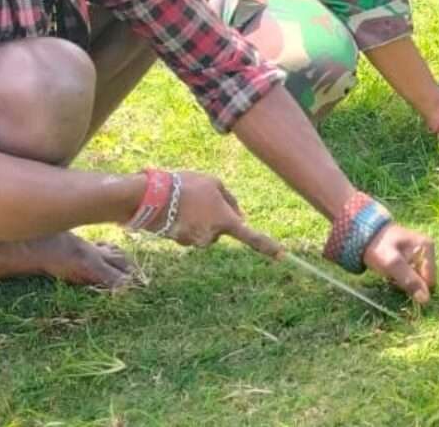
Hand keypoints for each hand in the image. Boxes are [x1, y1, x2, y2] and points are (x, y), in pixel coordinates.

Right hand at [163, 171, 280, 255]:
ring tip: (185, 201)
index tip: (283, 256)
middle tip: (201, 198)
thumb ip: (230, 201)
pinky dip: (187, 223)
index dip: (268, 247)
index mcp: (226, 221)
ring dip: (200, 219)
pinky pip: (190, 233)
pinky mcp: (181, 243)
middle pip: (221, 229)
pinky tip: (176, 210)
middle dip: (216, 217)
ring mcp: (196, 242)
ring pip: (205, 231)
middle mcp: (213, 236)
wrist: (154, 197)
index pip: (252, 237)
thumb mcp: (214, 183)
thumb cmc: (188, 186)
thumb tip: (239, 217)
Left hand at [361, 221, 435, 304]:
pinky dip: (402, 277)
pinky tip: (391, 273)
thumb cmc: (378, 247)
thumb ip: (410, 280)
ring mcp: (419, 253)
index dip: (416, 286)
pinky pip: (411, 274)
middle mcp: (427, 249)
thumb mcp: (393, 264)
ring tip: (391, 275)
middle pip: (424, 279)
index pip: (430, 280)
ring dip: (405, 281)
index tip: (399, 282)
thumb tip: (426, 300)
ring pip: (417, 278)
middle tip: (394, 278)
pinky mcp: (411, 257)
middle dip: (410, 283)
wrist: (363, 235)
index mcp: (427, 248)